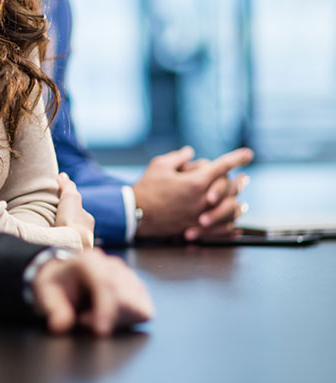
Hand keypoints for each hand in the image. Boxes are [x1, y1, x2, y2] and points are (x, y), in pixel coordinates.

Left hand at [32, 247, 154, 334]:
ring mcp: (127, 275)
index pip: (106, 284)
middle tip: (84, 319)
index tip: (101, 331)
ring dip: (119, 319)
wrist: (64, 276)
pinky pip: (144, 309)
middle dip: (108, 317)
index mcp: (89, 261)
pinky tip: (110, 316)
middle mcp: (112, 264)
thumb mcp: (46, 294)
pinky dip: (129, 319)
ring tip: (95, 315)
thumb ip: (54, 309)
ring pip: (138, 303)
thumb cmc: (57, 284)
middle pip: (125, 296)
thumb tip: (61, 324)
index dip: (106, 309)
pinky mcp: (137, 287)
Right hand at [55, 172, 94, 248]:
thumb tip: (63, 175)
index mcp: (88, 220)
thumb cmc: (72, 220)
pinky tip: (48, 243)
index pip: (78, 211)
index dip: (69, 207)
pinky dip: (57, 243)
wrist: (70, 244)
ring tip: (48, 232)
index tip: (59, 206)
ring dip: (61, 234)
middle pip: (74, 224)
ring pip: (69, 236)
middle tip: (52, 220)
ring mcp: (79, 245)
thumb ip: (67, 186)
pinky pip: (63, 246)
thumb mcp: (70, 197)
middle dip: (65, 222)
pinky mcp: (69, 254)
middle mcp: (86, 233)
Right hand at [133, 146, 252, 239]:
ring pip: (230, 210)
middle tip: (245, 177)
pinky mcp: (195, 228)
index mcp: (195, 182)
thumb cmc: (147, 188)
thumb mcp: (160, 165)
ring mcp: (200, 216)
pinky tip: (234, 225)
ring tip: (242, 201)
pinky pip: (220, 230)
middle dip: (239, 181)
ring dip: (237, 203)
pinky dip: (230, 227)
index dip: (237, 158)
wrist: (135, 213)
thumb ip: (179, 157)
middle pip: (230, 188)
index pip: (222, 167)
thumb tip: (189, 152)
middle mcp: (202, 200)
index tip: (248, 154)